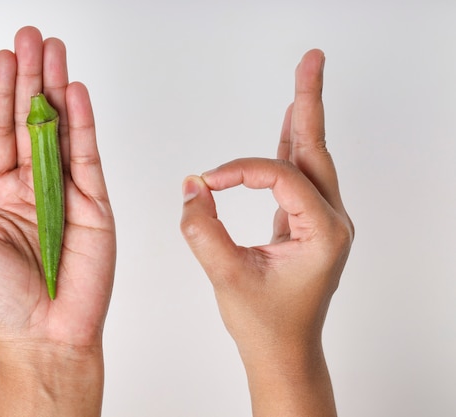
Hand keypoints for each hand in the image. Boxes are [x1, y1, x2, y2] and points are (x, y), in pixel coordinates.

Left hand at [0, 26, 114, 416]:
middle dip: (31, 77)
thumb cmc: (2, 301)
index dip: (0, 93)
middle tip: (33, 37)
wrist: (45, 336)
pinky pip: (87, 155)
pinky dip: (83, 123)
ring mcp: (65, 191)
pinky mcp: (95, 202)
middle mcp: (32, 185)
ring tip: (56, 52)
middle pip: (31, 120)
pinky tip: (77, 93)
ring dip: (58, 89)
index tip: (6, 57)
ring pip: (61, 129)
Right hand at [180, 50, 352, 415]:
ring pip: (310, 159)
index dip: (239, 171)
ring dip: (302, 120)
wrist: (284, 352)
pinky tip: (288, 125)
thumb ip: (202, 228)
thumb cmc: (264, 323)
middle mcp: (331, 221)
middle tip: (312, 59)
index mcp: (322, 231)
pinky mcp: (307, 224)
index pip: (280, 176)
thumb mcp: (226, 275)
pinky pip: (300, 177)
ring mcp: (322, 221)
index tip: (206, 183)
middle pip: (315, 149)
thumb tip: (191, 186)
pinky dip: (291, 148)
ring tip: (303, 81)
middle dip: (308, 102)